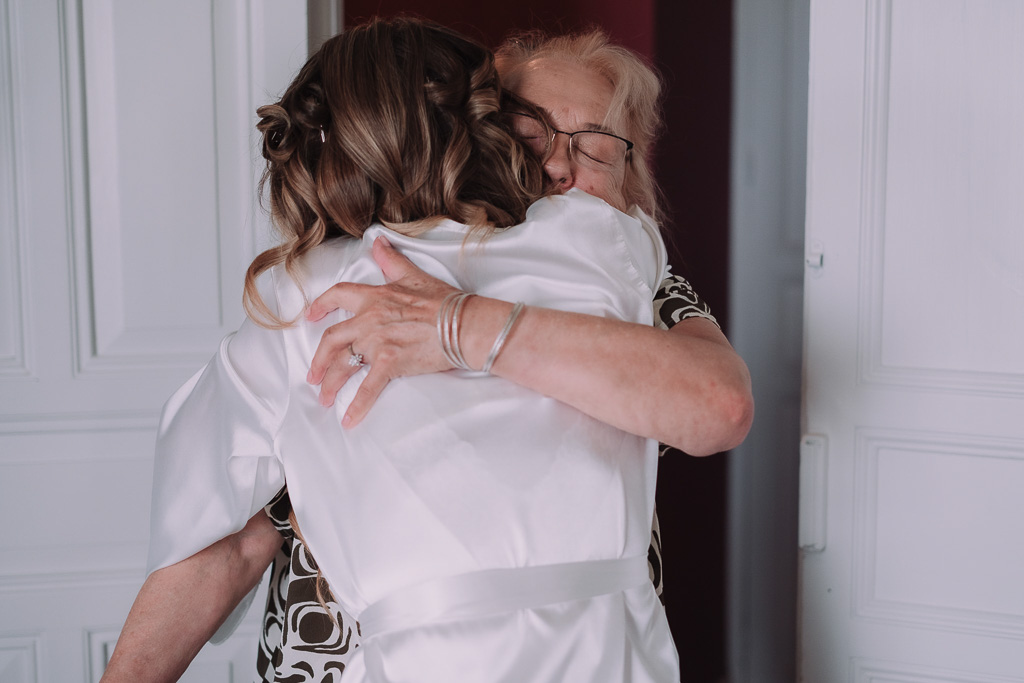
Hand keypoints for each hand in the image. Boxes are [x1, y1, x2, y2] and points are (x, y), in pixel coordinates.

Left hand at [306, 236, 459, 426]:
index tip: (310, 317)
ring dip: (331, 384)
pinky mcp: (390, 362)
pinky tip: (349, 420)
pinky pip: (368, 388)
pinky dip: (357, 406)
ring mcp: (378, 341)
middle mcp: (370, 318)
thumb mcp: (415, 275)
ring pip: (344, 364)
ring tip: (325, 398)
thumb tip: (379, 242)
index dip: (321, 306)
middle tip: (313, 375)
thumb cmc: (446, 302)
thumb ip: (392, 261)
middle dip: (319, 359)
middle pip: (332, 339)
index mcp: (375, 297)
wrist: (465, 324)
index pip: (338, 296)